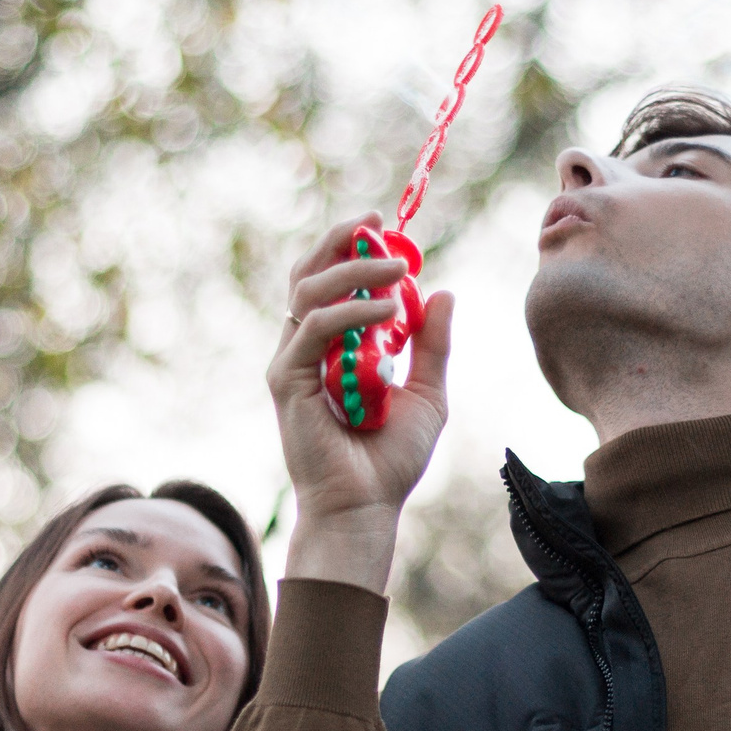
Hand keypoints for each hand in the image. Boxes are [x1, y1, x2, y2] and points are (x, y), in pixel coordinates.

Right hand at [268, 212, 454, 592]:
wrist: (366, 506)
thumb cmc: (390, 459)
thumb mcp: (427, 392)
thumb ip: (431, 344)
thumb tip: (443, 292)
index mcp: (332, 348)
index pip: (332, 283)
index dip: (352, 250)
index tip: (385, 229)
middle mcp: (306, 348)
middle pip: (308, 274)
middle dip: (340, 241)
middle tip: (376, 224)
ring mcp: (292, 362)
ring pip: (308, 291)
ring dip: (353, 271)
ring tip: (396, 268)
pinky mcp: (286, 379)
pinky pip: (314, 328)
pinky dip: (350, 312)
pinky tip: (388, 311)